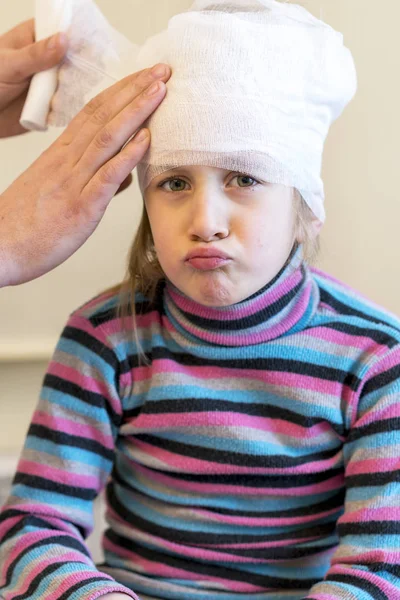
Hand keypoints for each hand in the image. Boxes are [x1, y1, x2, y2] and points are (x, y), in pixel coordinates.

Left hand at [0, 19, 67, 137]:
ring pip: (72, 85)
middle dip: (74, 71)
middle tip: (64, 80)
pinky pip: (67, 106)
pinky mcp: (52, 104)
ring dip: (69, 93)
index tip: (86, 50)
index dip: (77, 39)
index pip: (62, 30)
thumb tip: (63, 39)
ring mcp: (50, 83)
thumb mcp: (9, 65)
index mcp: (34, 39)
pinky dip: (65, 109)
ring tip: (53, 100)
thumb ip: (35, 54)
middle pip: (73, 60)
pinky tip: (54, 110)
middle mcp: (46, 60)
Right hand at [0, 64, 170, 286]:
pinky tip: (146, 138)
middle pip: (103, 115)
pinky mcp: (80, 207)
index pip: (93, 112)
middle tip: (162, 69)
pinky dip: (127, 155)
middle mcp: (67, 161)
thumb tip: (121, 176)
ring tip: (160, 90)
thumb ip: (91, 181)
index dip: (121, 91)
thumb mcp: (58, 193)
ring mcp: (73, 181)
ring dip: (136, 111)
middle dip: (134, 89)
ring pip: (107, 137)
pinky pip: (106, 176)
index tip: (144, 77)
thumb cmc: (27, 224)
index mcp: (60, 155)